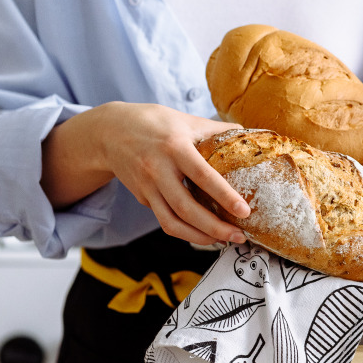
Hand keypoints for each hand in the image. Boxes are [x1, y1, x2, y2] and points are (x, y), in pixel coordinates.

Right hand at [41, 102, 250, 246]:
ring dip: (199, 237)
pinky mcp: (142, 198)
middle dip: (214, 228)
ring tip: (223, 241)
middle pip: (186, 208)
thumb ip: (217, 130)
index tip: (244, 211)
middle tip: (239, 237)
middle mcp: (158, 169)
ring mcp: (147, 187)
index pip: (202, 176)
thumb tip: (252, 134)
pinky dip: (184, 232)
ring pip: (172, 222)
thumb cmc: (155, 122)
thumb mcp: (186, 120)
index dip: (224, 196)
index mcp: (174, 146)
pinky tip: (202, 234)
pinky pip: (164, 220)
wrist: (109, 131)